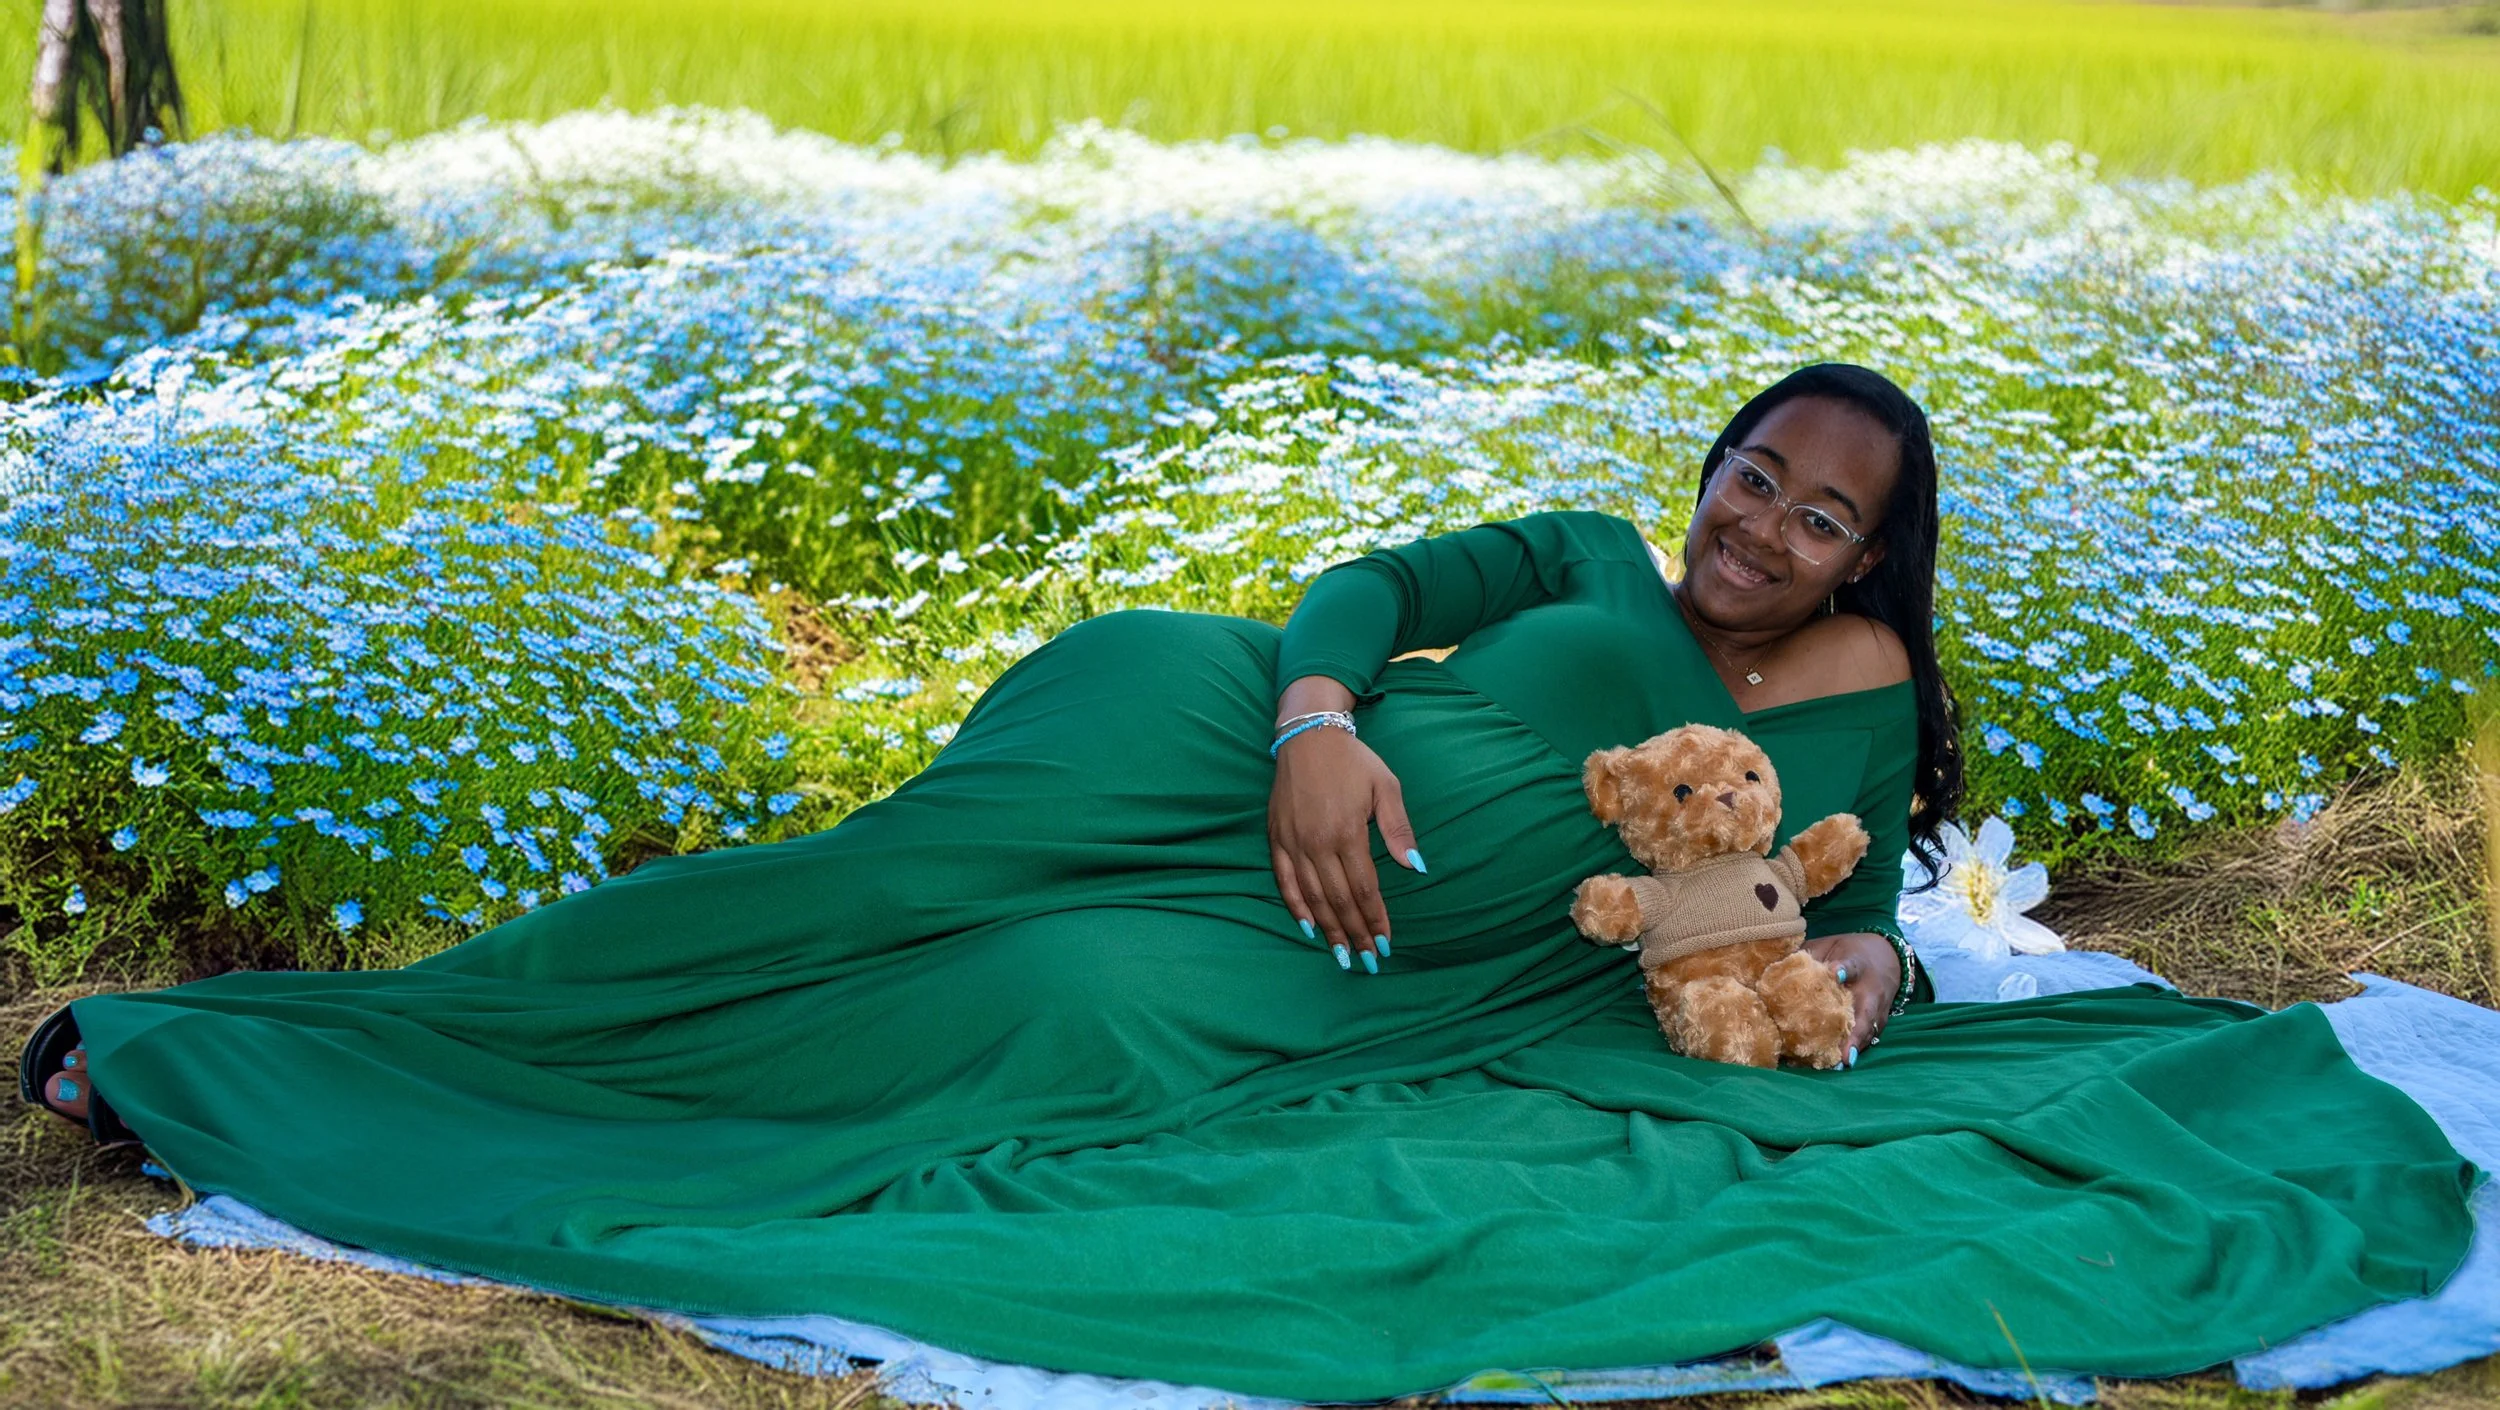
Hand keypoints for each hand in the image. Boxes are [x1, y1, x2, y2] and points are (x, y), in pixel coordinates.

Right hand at [1268, 718, 1422, 974]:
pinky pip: (1284, 881)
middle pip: (1339, 900)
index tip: (1386, 942)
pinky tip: (1309, 927)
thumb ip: (1398, 830)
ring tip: (1341, 954)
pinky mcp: (1276, 839)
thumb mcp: (1385, 787)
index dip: (1375, 919)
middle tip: (1368, 959)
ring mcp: (1293, 843)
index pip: (1364, 888)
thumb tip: (1417, 868)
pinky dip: (1296, 907)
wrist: (1308, 736)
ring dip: (1329, 929)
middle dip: (1355, 933)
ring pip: (1313, 897)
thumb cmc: (1353, 761)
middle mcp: (1317, 843)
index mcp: (1346, 833)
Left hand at [1800, 932, 1898, 1061]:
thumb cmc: (1850, 951)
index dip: (1844, 969)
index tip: (1836, 972)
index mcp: (1858, 964)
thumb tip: (1778, 967)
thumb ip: (1810, 954)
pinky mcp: (1879, 1021)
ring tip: (1840, 1064)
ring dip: (1855, 1048)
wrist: (1888, 956)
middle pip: (1866, 1013)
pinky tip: (1839, 1063)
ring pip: (1868, 1031)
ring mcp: (1878, 1009)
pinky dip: (1856, 1049)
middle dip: (1855, 1034)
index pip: (1852, 965)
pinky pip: (1868, 1037)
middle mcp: (1871, 990)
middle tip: (1844, 1055)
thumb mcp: (1831, 944)